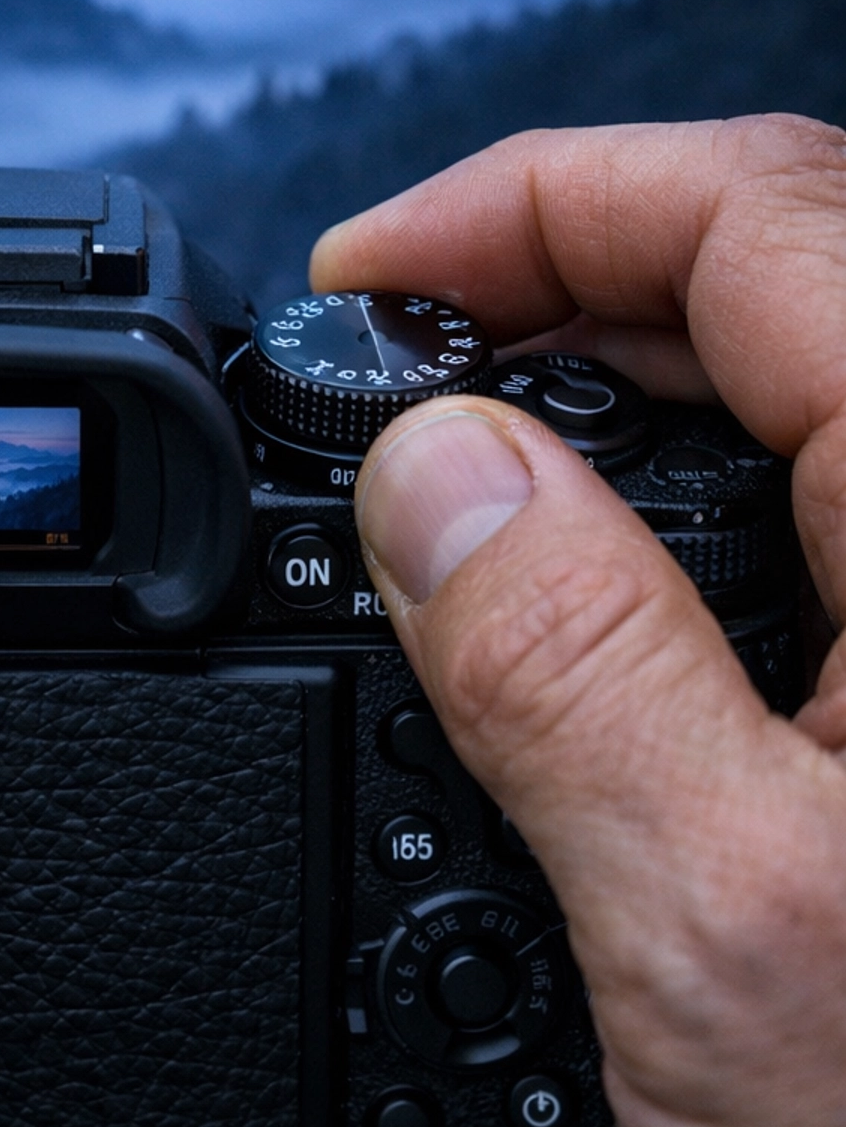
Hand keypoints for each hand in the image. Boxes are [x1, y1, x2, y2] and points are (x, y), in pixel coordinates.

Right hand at [308, 115, 845, 1126]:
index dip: (542, 199)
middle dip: (522, 367)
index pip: (765, 221)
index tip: (366, 273)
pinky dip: (574, 742)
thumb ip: (561, 657)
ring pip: (711, 518)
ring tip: (388, 649)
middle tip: (361, 441)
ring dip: (530, 573)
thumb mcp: (714, 928)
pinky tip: (477, 866)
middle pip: (744, 341)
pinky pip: (707, 697)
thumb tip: (437, 466)